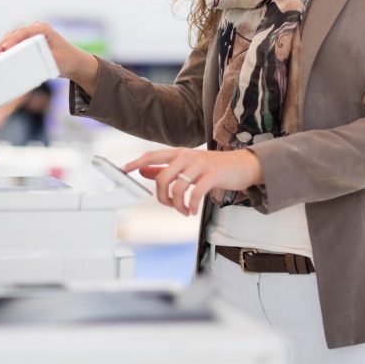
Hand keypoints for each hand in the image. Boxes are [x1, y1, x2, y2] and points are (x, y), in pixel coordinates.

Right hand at [0, 22, 98, 93]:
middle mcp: (37, 28)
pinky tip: (1, 57)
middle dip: (4, 43)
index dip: (11, 41)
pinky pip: (16, 43)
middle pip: (15, 34)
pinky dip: (8, 49)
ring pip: (13, 38)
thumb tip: (24, 62)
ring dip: (4, 46)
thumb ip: (41, 60)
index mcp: (43, 29)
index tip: (3, 49)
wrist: (75, 62)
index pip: (23, 32)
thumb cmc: (67, 60)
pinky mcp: (30, 41)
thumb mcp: (54, 61)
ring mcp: (33, 34)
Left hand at [123, 148, 263, 215]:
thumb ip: (165, 168)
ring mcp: (199, 164)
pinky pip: (194, 193)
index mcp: (178, 153)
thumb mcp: (187, 165)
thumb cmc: (213, 167)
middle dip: (161, 197)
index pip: (151, 156)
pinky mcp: (212, 175)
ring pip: (177, 187)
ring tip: (183, 210)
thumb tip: (142, 171)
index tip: (121, 170)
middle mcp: (187, 156)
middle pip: (161, 177)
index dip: (135, 163)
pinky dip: (190, 206)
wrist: (243, 165)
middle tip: (169, 205)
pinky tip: (192, 210)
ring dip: (177, 205)